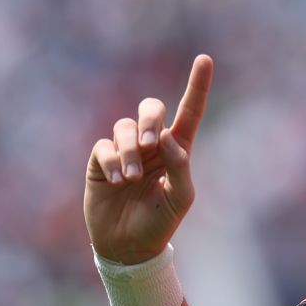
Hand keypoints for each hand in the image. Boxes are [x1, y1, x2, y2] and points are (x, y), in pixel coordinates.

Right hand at [85, 54, 212, 263]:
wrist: (128, 247)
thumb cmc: (159, 222)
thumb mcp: (180, 198)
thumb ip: (180, 167)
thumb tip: (167, 137)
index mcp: (176, 150)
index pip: (190, 112)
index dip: (197, 85)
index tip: (205, 59)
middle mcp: (151, 145)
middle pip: (151, 108)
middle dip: (149, 118)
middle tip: (149, 143)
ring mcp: (125, 151)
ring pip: (124, 127)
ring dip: (128, 151)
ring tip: (129, 178)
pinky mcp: (101, 161)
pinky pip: (104, 146)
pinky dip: (111, 161)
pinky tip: (115, 181)